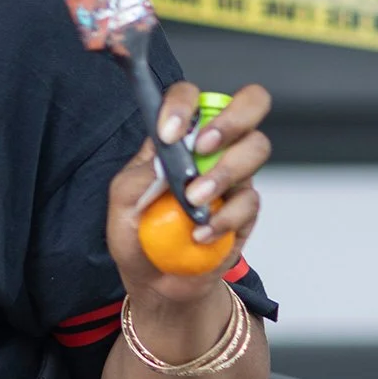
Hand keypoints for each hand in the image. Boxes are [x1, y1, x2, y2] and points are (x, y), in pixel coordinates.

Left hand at [107, 82, 270, 305]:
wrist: (157, 282)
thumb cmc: (137, 233)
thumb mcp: (121, 203)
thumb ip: (137, 178)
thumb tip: (164, 160)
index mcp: (177, 137)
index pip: (191, 97)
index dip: (184, 104)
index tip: (168, 133)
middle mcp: (212, 148)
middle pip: (249, 104)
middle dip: (232, 117)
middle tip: (203, 147)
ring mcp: (234, 176)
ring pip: (256, 147)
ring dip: (224, 172)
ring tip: (194, 199)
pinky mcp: (246, 210)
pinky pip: (249, 202)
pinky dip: (223, 219)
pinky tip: (199, 235)